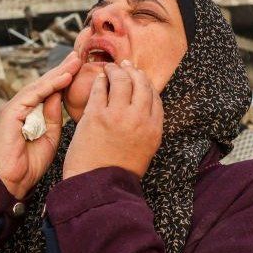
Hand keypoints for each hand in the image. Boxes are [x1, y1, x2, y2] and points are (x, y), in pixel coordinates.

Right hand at [0, 50, 80, 198]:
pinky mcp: (10, 113)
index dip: (63, 79)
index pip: (47, 92)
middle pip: (43, 85)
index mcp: (27, 114)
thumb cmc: (26, 165)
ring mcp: (13, 109)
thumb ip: (53, 117)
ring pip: (38, 86)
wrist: (8, 182)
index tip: (79, 69)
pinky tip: (64, 77)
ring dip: (58, 74)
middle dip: (61, 70)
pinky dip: (49, 86)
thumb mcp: (48, 138)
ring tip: (75, 62)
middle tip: (78, 56)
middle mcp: (19, 108)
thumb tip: (60, 96)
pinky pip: (32, 95)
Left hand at [63, 60, 162, 179]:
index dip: (147, 84)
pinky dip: (99, 80)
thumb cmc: (117, 172)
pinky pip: (100, 89)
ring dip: (116, 70)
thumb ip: (146, 130)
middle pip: (141, 84)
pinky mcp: (96, 116)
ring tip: (110, 68)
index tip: (139, 79)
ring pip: (122, 81)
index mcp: (154, 130)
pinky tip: (98, 79)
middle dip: (134, 72)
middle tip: (126, 66)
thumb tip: (142, 113)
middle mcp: (140, 119)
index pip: (155, 98)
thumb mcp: (144, 152)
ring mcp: (118, 116)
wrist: (98, 186)